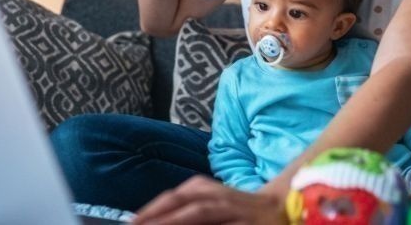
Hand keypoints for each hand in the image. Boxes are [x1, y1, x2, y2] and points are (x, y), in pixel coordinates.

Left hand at [132, 175, 285, 224]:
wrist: (279, 208)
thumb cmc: (233, 209)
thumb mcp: (207, 202)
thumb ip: (183, 210)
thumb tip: (146, 221)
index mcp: (203, 189)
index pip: (172, 199)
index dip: (150, 211)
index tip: (131, 223)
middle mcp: (217, 196)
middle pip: (184, 203)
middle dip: (159, 216)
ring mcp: (233, 211)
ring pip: (200, 214)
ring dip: (176, 220)